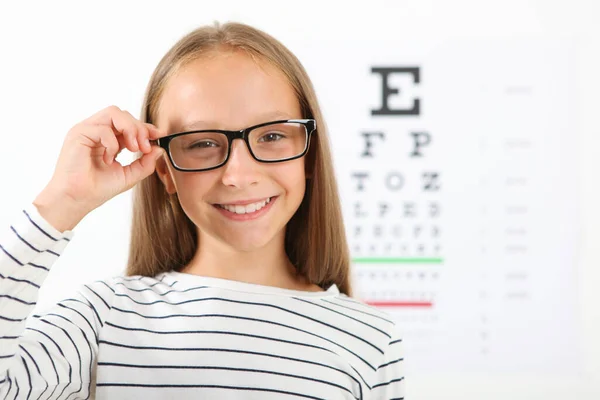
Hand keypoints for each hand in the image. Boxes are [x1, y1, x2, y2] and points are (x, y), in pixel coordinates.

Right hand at [34, 105, 165, 230]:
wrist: (77, 200)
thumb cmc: (97, 189)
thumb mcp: (129, 175)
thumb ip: (145, 163)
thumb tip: (159, 149)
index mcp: (107, 139)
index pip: (128, 123)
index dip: (145, 127)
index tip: (159, 135)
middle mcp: (96, 131)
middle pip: (123, 114)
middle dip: (139, 128)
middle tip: (145, 147)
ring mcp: (87, 130)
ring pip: (114, 113)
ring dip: (130, 129)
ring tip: (135, 148)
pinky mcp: (78, 134)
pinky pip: (103, 128)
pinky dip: (112, 143)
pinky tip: (109, 159)